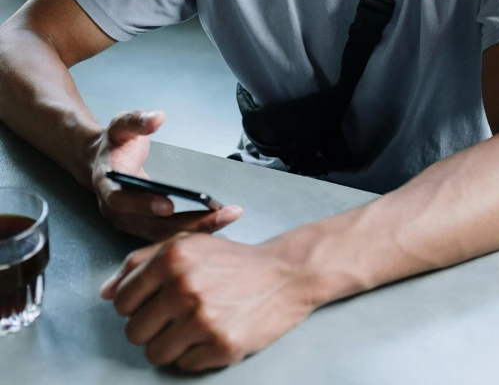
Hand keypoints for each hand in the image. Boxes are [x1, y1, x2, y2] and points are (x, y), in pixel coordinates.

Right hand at [90, 110, 242, 240]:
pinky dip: (191, 230)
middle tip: (219, 215)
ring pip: (162, 234)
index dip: (143, 204)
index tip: (169, 204)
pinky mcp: (144, 227)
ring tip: (226, 218)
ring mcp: (130, 223)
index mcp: (107, 186)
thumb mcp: (120, 125)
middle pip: (151, 225)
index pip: (122, 201)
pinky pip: (167, 234)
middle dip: (187, 222)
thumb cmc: (113, 143)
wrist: (100, 161)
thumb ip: (137, 121)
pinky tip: (216, 223)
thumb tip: (157, 117)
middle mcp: (116, 211)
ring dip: (195, 229)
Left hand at [100, 232, 315, 370]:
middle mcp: (184, 286)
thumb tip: (104, 292)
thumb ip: (140, 263)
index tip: (152, 303)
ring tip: (193, 325)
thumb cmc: (230, 260)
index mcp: (172, 257)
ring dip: (170, 344)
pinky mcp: (221, 345)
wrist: (282, 274)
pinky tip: (212, 332)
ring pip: (154, 354)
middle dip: (151, 327)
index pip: (121, 301)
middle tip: (176, 315)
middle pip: (134, 331)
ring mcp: (203, 318)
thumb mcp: (186, 245)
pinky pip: (183, 365)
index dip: (133, 306)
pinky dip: (194, 354)